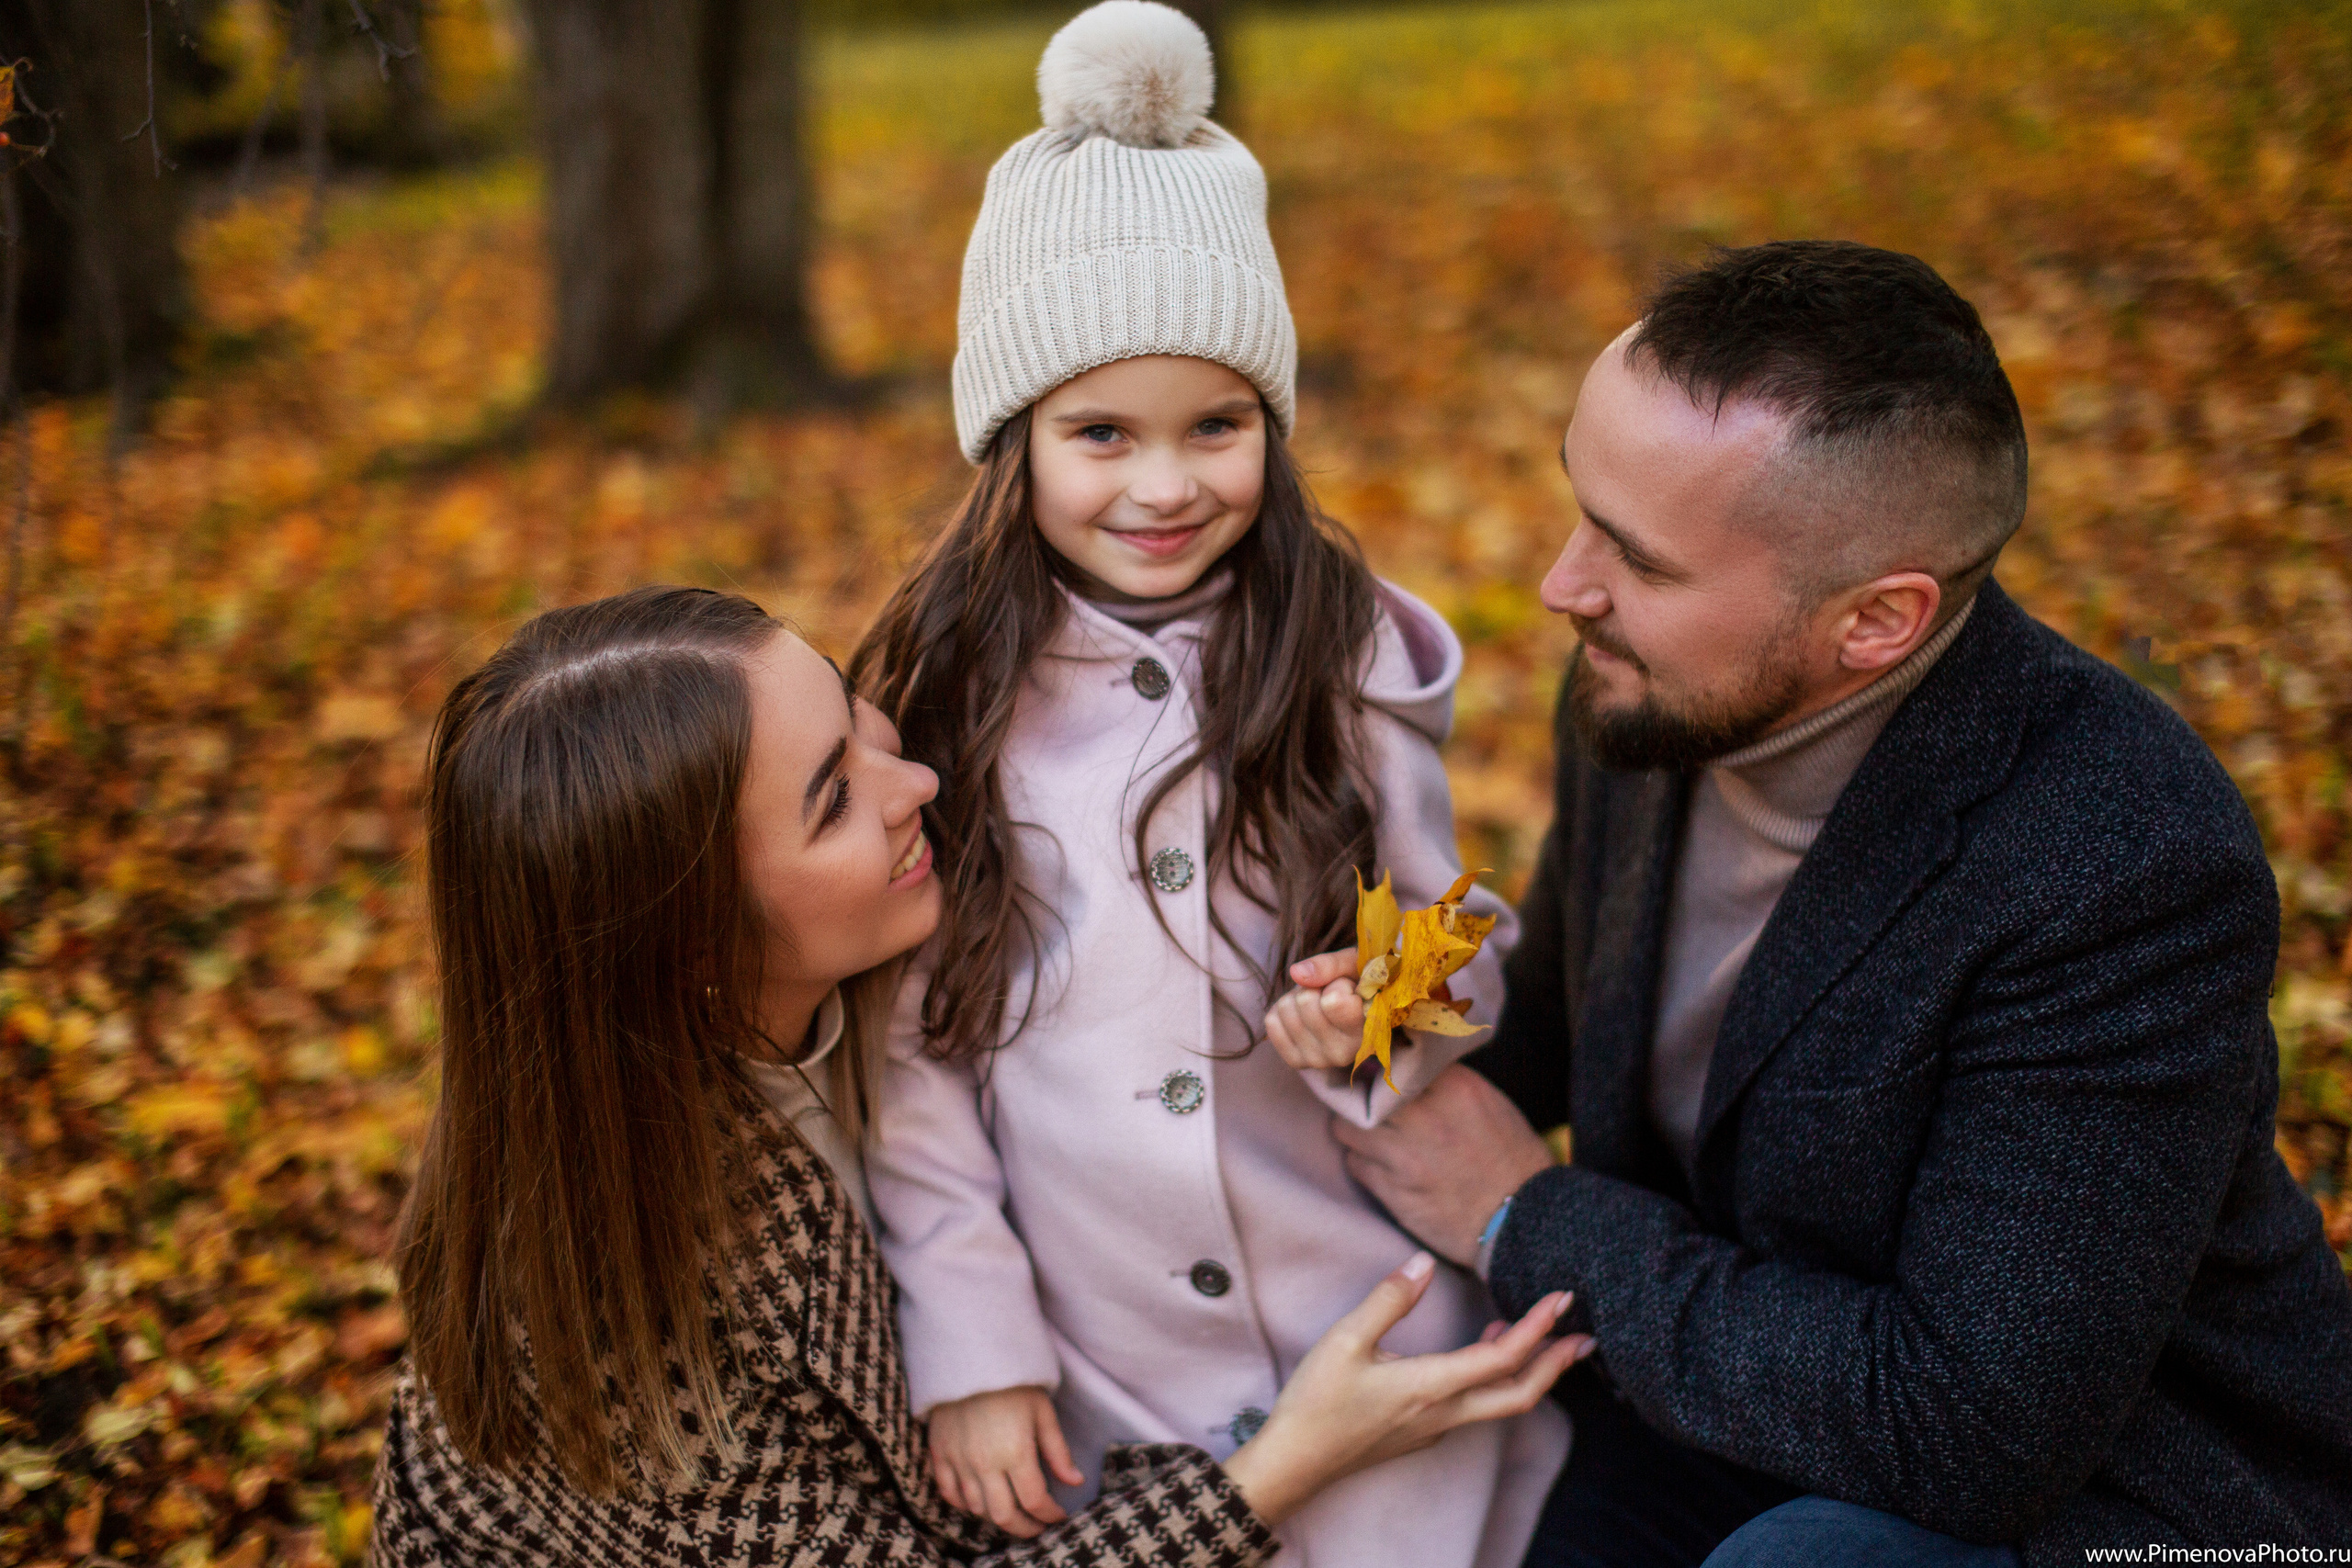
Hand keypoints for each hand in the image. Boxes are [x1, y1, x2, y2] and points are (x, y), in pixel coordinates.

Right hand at [926, 1385, 1084, 1538]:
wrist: (969, 1355)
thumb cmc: (1013, 1381)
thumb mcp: (1043, 1411)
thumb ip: (1058, 1451)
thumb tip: (1074, 1481)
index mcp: (1015, 1452)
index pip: (1035, 1501)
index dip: (1050, 1515)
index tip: (1059, 1515)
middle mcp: (985, 1463)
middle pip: (1004, 1515)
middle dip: (1025, 1528)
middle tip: (1037, 1527)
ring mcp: (959, 1461)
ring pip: (977, 1508)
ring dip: (997, 1517)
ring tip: (1013, 1513)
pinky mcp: (939, 1454)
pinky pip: (949, 1493)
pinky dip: (964, 1504)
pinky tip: (979, 1501)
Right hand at [1219, 1252, 1593, 1527]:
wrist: (1295, 1462)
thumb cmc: (1316, 1402)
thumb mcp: (1345, 1340)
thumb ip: (1389, 1300)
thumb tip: (1423, 1263)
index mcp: (1431, 1387)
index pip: (1503, 1358)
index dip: (1539, 1327)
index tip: (1562, 1299)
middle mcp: (1444, 1413)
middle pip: (1520, 1395)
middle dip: (1558, 1365)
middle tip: (1586, 1335)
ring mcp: (1436, 1427)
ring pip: (1500, 1403)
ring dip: (1530, 1372)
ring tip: (1544, 1336)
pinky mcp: (1423, 1431)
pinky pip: (1476, 1406)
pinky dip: (1496, 1378)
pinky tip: (1483, 1349)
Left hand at [1265, 949, 1365, 1071]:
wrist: (1356, 1009)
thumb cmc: (1360, 982)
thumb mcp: (1355, 964)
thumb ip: (1332, 966)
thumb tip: (1296, 973)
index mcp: (1367, 1031)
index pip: (1333, 1002)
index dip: (1338, 984)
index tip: (1352, 988)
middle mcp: (1343, 1053)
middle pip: (1305, 1001)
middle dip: (1315, 987)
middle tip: (1330, 992)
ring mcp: (1318, 1060)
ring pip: (1285, 1008)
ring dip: (1298, 995)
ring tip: (1319, 1001)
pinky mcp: (1296, 1060)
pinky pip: (1272, 1021)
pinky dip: (1284, 1009)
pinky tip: (1304, 1014)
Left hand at [1333, 1064, 1554, 1265]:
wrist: (1522, 1220)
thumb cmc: (1512, 1160)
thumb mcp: (1488, 1102)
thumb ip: (1446, 1082)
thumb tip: (1406, 1070)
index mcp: (1453, 1087)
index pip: (1393, 1061)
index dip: (1380, 1070)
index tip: (1375, 1075)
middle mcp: (1424, 1116)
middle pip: (1364, 1093)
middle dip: (1361, 1098)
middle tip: (1363, 1103)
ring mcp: (1404, 1155)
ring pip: (1348, 1129)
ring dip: (1354, 1131)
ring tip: (1367, 1135)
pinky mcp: (1393, 1190)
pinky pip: (1355, 1164)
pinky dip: (1362, 1161)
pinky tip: (1378, 1164)